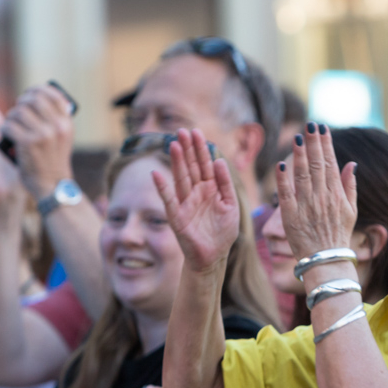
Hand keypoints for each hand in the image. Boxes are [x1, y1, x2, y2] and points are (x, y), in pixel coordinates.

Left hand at [3, 83, 76, 199]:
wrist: (52, 186)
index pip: (52, 94)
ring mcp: (43, 134)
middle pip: (33, 99)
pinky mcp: (28, 143)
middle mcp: (57, 126)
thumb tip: (38, 95)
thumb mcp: (62, 137)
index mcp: (66, 122)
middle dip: (21, 103)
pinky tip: (7, 136)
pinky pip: (8, 125)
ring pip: (18, 111)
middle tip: (17, 112)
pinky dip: (4, 129)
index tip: (28, 95)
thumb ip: (55, 118)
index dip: (36, 90)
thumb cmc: (52, 159)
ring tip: (12, 127)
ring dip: (11, 117)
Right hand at [154, 129, 240, 271]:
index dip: (200, 148)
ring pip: (181, 178)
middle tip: (182, 130)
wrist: (214, 257)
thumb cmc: (223, 232)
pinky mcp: (177, 216)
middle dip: (187, 149)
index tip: (196, 132)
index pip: (205, 164)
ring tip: (173, 144)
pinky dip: (162, 187)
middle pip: (191, 166)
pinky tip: (156, 173)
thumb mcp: (231, 205)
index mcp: (211, 188)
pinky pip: (168, 199)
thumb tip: (220, 161)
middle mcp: (197, 192)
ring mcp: (186, 203)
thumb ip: (226, 184)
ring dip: (176, 162)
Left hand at [276, 124, 356, 270]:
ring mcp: (306, 207)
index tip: (322, 128)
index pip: (330, 163)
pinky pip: (286, 195)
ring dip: (299, 155)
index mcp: (337, 195)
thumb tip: (352, 163)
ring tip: (298, 137)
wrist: (327, 260)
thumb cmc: (338, 234)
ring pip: (302, 175)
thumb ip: (350, 186)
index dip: (325, 144)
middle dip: (313, 142)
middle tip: (310, 124)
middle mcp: (322, 198)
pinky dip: (283, 180)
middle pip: (317, 164)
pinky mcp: (291, 217)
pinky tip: (281, 165)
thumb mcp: (351, 210)